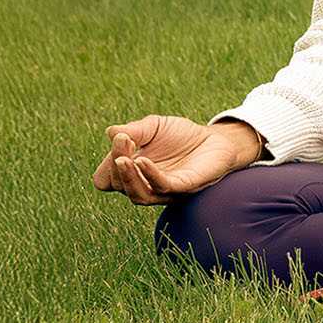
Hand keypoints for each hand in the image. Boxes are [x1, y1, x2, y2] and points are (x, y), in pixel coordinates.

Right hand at [91, 114, 261, 205]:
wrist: (215, 139)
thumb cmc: (182, 136)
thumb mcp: (154, 126)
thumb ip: (135, 130)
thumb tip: (111, 132)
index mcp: (133, 174)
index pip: (106, 179)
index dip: (106, 163)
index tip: (119, 138)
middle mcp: (145, 186)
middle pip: (119, 185)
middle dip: (116, 162)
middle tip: (122, 141)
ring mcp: (165, 190)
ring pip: (138, 195)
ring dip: (128, 177)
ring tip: (123, 159)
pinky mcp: (184, 187)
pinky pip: (163, 187)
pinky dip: (151, 175)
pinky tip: (143, 160)